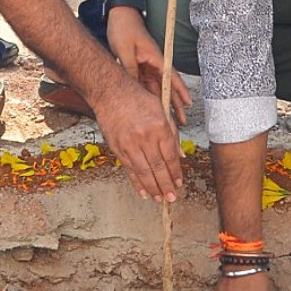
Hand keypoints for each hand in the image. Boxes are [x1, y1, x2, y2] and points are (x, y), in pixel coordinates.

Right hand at [93, 79, 183, 203]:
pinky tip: (143, 192)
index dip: (176, 172)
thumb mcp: (161, 109)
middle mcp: (145, 137)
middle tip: (172, 198)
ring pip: (143, 172)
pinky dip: (136, 182)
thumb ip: (171, 132)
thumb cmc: (137, 98)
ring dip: (152, 188)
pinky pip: (129, 169)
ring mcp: (129, 144)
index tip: (179, 183)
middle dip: (166, 185)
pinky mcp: (117, 148)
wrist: (110, 92)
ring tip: (159, 199)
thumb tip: (179, 155)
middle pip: (158, 167)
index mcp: (159, 126)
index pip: (170, 156)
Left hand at [105, 9, 191, 124]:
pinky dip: (150, 98)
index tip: (189, 104)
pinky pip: (146, 86)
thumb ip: (130, 70)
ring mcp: (148, 67)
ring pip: (158, 90)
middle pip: (167, 88)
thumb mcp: (125, 51)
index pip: (172, 78)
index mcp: (156, 59)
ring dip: (163, 105)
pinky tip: (153, 110)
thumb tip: (135, 89)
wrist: (119, 15)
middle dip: (176, 105)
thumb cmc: (124, 29)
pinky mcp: (140, 67)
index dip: (181, 92)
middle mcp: (155, 64)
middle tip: (182, 122)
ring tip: (169, 122)